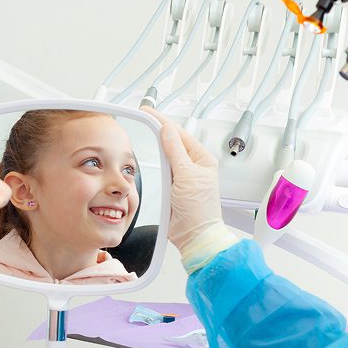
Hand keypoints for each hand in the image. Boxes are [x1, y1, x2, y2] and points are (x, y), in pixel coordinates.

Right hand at [141, 107, 224, 251]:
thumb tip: (167, 130)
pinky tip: (150, 153)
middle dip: (160, 128)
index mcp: (202, 159)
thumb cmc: (199, 210)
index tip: (149, 112)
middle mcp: (194, 165)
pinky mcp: (174, 187)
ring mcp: (183, 176)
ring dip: (158, 143)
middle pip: (174, 141)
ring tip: (147, 128)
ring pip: (168, 153)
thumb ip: (175, 151)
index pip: (180, 134)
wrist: (194, 236)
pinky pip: (163, 169)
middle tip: (145, 115)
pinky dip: (156, 160)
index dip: (163, 121)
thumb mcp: (186, 175)